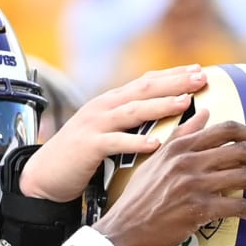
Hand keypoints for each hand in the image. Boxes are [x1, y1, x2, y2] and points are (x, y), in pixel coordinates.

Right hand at [21, 65, 208, 202]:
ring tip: (184, 103)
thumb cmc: (80, 156)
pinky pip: (115, 142)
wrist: (45, 174)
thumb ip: (130, 123)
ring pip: (132, 111)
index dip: (172, 75)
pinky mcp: (88, 147)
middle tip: (200, 78)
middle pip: (143, 89)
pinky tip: (156, 144)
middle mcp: (103, 107)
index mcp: (110, 102)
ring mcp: (95, 125)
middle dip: (174, 82)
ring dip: (160, 106)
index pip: (146, 81)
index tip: (199, 71)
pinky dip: (136, 142)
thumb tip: (163, 119)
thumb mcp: (108, 131)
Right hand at [94, 110, 245, 245]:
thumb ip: (181, 136)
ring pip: (245, 177)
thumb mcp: (156, 161)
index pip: (227, 129)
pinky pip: (237, 206)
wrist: (122, 232)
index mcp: (180, 146)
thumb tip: (202, 113)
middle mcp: (188, 160)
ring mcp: (193, 184)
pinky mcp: (197, 209)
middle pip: (243, 151)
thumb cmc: (139, 201)